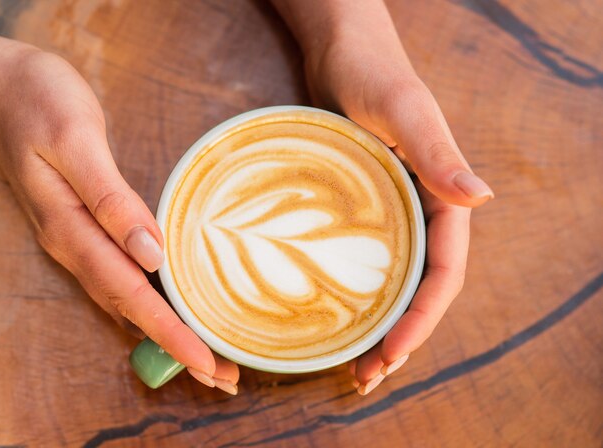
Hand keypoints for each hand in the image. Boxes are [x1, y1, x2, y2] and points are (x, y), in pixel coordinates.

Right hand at [0, 33, 238, 392]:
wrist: (3, 86)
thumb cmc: (40, 103)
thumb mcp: (76, 142)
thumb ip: (110, 199)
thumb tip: (150, 251)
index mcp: (72, 229)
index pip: (130, 294)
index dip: (169, 331)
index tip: (205, 362)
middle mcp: (75, 245)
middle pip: (131, 309)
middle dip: (176, 346)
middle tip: (222, 377)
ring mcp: (78, 239)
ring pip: (127, 299)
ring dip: (167, 331)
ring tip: (207, 356)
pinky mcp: (86, 227)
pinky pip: (122, 277)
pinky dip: (151, 302)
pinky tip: (171, 309)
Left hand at [294, 4, 492, 393]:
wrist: (341, 51)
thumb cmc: (373, 72)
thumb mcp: (403, 111)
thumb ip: (438, 154)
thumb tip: (480, 199)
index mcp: (442, 197)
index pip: (444, 272)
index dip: (422, 319)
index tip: (392, 353)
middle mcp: (421, 212)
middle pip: (419, 289)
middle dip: (400, 337)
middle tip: (367, 378)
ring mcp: (391, 214)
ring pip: (392, 282)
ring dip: (377, 327)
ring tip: (354, 367)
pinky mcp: (360, 210)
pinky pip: (363, 262)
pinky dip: (354, 296)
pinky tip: (334, 319)